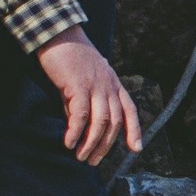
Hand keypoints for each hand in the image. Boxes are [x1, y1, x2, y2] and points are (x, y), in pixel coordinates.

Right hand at [36, 26, 140, 164]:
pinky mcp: (78, 85)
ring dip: (91, 143)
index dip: (135, 130)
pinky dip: (76, 131)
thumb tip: (79, 128)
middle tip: (93, 161)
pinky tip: (69, 143)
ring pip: (100, 122)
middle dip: (105, 145)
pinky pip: (81, 115)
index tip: (136, 149)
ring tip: (81, 157)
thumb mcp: (85, 80)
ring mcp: (95, 85)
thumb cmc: (70, 57)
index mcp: (113, 83)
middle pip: (114, 122)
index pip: (130, 110)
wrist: (59, 34)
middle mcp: (109, 86)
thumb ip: (85, 102)